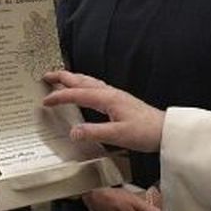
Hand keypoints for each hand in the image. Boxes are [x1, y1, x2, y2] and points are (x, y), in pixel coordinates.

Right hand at [43, 71, 164, 152]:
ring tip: (61, 78)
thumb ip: (94, 132)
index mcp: (107, 98)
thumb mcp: (118, 135)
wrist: (165, 130)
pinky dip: (84, 85)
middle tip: (46, 75)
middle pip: (81, 81)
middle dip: (63, 77)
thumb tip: (72, 132)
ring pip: (89, 82)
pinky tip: (85, 91)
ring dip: (73, 79)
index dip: (59, 97)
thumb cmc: (145, 132)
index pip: (77, 95)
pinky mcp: (119, 101)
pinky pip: (96, 88)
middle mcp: (110, 93)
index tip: (45, 101)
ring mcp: (115, 95)